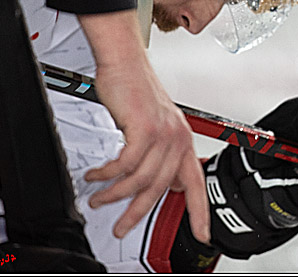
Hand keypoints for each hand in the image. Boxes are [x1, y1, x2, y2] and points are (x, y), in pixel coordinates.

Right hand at [77, 11, 210, 243]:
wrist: (124, 63)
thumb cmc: (136, 91)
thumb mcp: (156, 127)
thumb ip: (162, 155)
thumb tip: (166, 183)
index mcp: (184, 140)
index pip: (196, 183)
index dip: (200, 212)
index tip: (202, 233)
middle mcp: (178, 137)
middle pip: (161, 188)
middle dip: (137, 212)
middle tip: (121, 226)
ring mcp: (163, 133)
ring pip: (140, 179)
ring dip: (114, 193)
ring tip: (98, 197)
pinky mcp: (144, 128)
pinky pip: (124, 164)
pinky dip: (107, 174)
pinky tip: (96, 176)